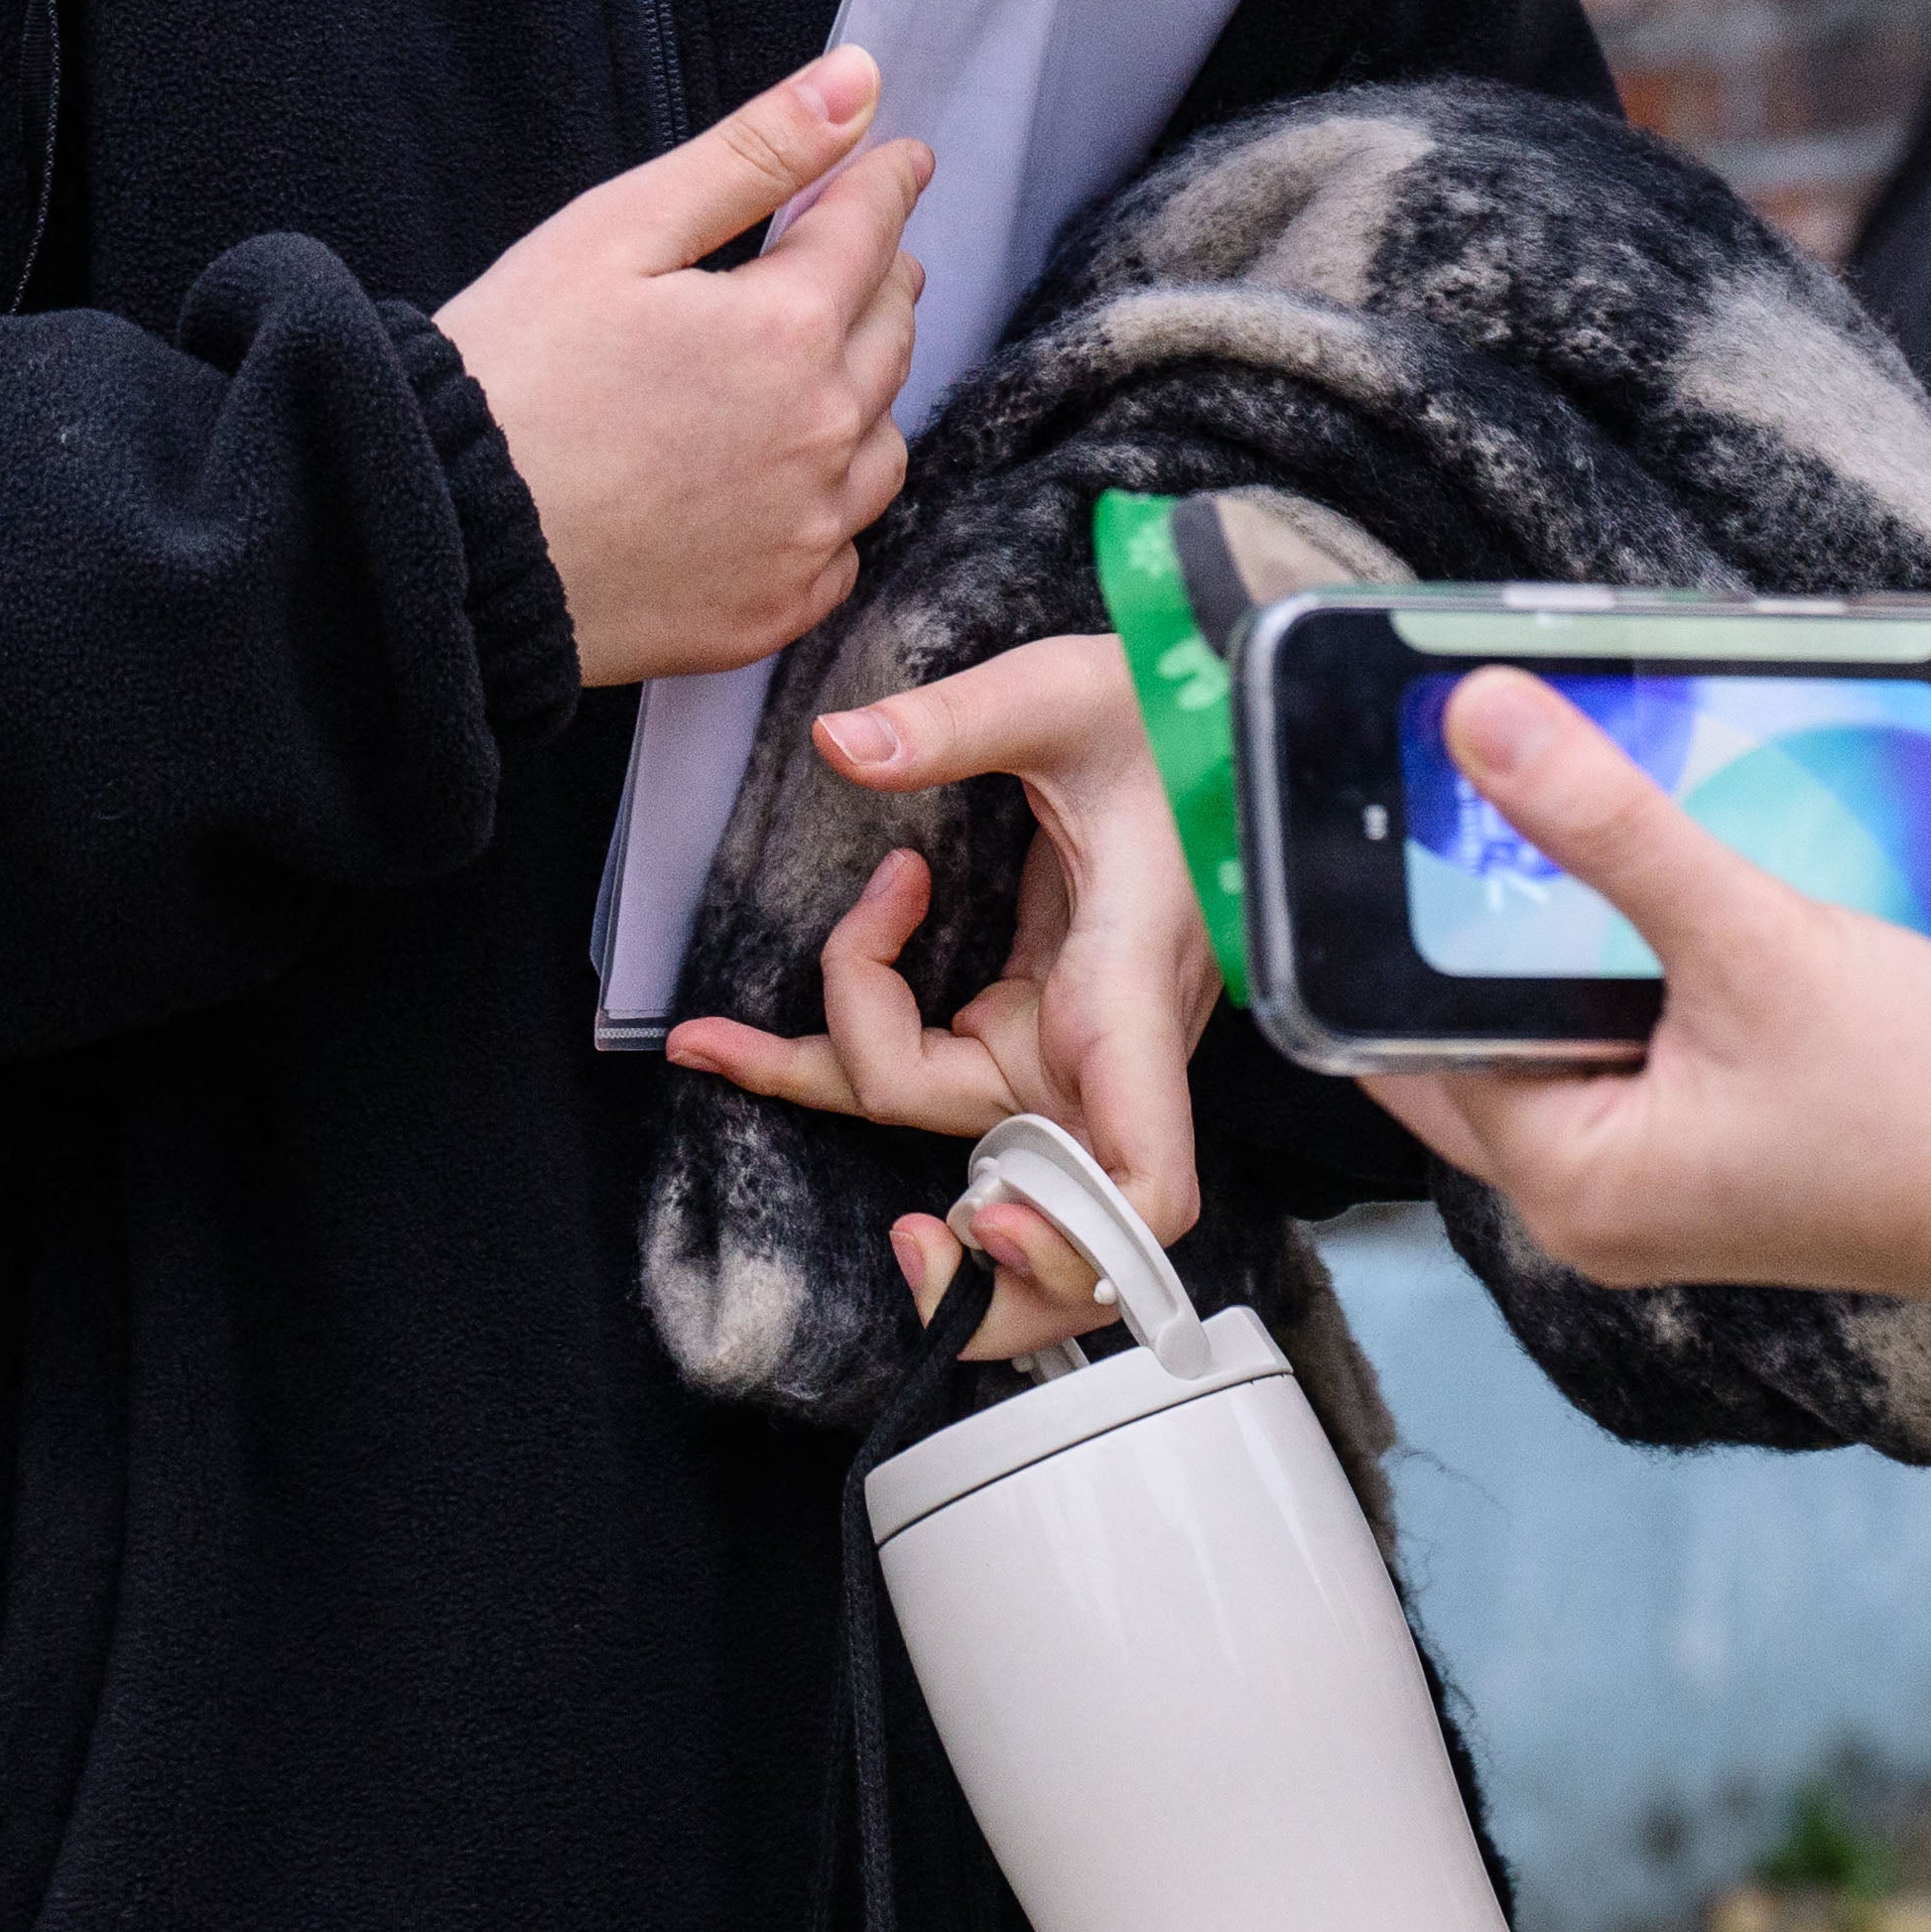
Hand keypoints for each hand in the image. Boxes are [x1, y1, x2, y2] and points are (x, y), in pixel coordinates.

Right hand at [435, 56, 923, 688]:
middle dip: (881, 277)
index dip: (887, 182)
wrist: (436, 540)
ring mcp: (803, 534)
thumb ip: (752, 154)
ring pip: (884, 443)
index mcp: (788, 329)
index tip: (901, 161)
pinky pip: (844, 545)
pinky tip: (792, 480)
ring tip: (827, 363)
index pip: (872, 229)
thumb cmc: (509, 372)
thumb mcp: (616, 230)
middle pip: (893, 331)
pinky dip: (832, 502)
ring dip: (868, 390)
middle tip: (860, 253)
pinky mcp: (772, 610)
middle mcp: (822, 435)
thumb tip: (860, 81)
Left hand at [667, 634, 1213, 1361]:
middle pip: (1003, 1169)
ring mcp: (1067, 1044)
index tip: (980, 1213)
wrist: (1211, 716)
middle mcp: (1103, 1045)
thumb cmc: (1171, 716)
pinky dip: (833, 1056)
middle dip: (900, 1144)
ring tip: (719, 1045)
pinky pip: (923, 1066)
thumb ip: (959, 722)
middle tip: (839, 1150)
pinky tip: (729, 1041)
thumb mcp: (1070, 696)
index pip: (1143, 1180)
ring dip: (833, 1085)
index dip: (1075, 1235)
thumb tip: (841, 744)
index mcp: (1129, 991)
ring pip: (941, 1118)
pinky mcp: (1034, 1021)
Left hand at [1359, 669, 1930, 1315]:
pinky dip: (1624, 977)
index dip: (1406, 916)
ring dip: (1558, 947)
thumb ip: (1608, 825)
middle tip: (1469, 793)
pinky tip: (1652, 894)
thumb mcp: (1751, 937)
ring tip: (1561, 824)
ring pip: (1555, 1040)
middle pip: (1474, 1040)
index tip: (1396, 805)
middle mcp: (1593, 1203)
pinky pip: (1626, 1052)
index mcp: (1566, 1181)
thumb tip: (1482, 722)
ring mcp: (1658, 1187)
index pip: (1415, 1033)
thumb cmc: (1926, 1100)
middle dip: (1478, 927)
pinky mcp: (1716, 1157)